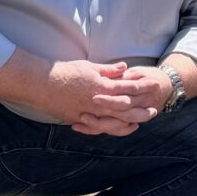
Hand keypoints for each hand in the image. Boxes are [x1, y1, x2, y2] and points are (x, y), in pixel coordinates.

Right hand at [38, 60, 158, 136]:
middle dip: (141, 110)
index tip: (154, 86)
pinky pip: (99, 128)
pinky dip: (110, 129)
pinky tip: (117, 129)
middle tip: (154, 111)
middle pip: (125, 109)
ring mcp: (89, 113)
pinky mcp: (80, 120)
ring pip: (114, 122)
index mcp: (102, 86)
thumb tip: (124, 67)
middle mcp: (98, 102)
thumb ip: (108, 70)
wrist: (42, 84)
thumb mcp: (89, 66)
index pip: (128, 88)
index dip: (142, 87)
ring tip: (139, 123)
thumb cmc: (65, 72)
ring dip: (128, 123)